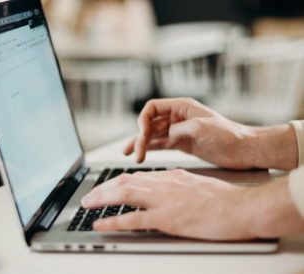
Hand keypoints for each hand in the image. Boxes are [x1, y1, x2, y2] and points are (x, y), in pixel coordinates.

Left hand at [81, 170, 303, 239]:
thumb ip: (176, 185)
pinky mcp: (168, 218)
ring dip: (101, 199)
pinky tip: (101, 224)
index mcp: (170, 176)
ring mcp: (164, 200)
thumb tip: (161, 189)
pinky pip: (134, 219)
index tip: (104, 187)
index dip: (115, 182)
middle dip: (101, 189)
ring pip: (124, 194)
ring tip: (86, 205)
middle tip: (88, 197)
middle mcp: (163, 184)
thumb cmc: (223, 198)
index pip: (135, 176)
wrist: (241, 207)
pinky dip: (114, 221)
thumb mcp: (195, 184)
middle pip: (123, 182)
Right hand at [125, 98, 297, 169]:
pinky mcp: (181, 144)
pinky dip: (150, 149)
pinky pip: (160, 145)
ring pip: (153, 135)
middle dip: (140, 136)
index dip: (143, 120)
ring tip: (131, 155)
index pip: (152, 108)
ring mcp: (178, 131)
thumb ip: (179, 129)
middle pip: (150, 123)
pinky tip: (141, 155)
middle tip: (136, 152)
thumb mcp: (202, 128)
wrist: (244, 150)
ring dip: (141, 144)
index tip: (141, 134)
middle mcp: (177, 117)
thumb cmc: (229, 134)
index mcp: (182, 107)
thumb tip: (164, 136)